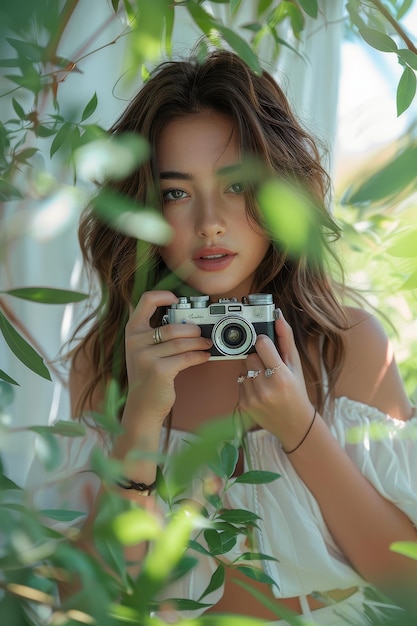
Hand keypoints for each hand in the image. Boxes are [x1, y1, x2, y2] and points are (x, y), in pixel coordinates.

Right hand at [123, 290, 211, 426]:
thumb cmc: (147, 376)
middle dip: (193, 330)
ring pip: (182, 342)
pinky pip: (186, 357)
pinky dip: (199, 356)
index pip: (145, 301)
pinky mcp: (158, 370)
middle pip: (173, 326)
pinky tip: (205, 356)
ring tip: (207, 344)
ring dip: (200, 343)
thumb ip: (155, 334)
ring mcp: (146, 356)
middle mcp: (136, 342)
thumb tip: (187, 321)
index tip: (177, 299)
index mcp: (132, 331)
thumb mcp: (143, 351)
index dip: (163, 295)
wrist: (142, 406)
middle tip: (203, 334)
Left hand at [237, 310, 314, 447]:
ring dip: (252, 370)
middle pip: (250, 356)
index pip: (262, 344)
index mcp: (281, 376)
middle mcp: (266, 388)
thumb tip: (278, 316)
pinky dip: (248, 382)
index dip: (265, 343)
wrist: (294, 424)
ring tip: (266, 380)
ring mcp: (253, 398)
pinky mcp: (244, 404)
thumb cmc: (297, 391)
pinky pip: (240, 381)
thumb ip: (286, 338)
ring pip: (243, 368)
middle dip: (258, 358)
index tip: (269, 347)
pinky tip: (260, 390)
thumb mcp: (296, 364)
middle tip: (270, 368)